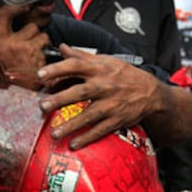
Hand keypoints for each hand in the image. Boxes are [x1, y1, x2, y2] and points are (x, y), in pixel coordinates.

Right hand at [0, 2, 49, 88]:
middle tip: (26, 8)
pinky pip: (43, 37)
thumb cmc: (12, 77)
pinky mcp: (30, 48)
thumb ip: (2, 39)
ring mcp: (15, 44)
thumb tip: (17, 20)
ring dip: (37, 36)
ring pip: (32, 26)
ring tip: (34, 50)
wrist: (23, 96)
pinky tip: (40, 56)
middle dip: (19, 8)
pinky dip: (45, 45)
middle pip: (6, 12)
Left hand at [36, 44, 165, 149]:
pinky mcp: (117, 120)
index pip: (75, 66)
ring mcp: (112, 104)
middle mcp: (105, 86)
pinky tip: (73, 144)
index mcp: (99, 69)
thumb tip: (62, 47)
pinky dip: (87, 138)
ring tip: (54, 133)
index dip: (58, 69)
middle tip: (43, 106)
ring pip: (89, 115)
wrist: (151, 92)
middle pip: (80, 92)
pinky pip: (100, 130)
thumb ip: (82, 56)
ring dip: (71, 125)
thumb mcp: (106, 61)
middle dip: (60, 99)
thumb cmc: (124, 75)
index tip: (41, 75)